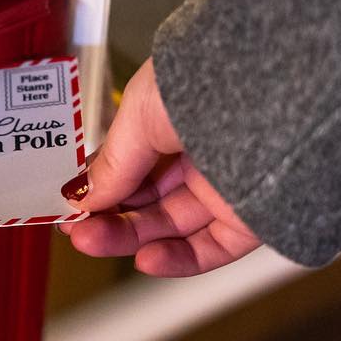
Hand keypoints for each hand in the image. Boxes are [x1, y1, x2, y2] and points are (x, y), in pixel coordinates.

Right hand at [59, 59, 261, 275]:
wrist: (269, 88)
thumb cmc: (205, 81)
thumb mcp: (139, 116)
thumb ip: (113, 162)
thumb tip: (85, 196)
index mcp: (176, 117)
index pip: (133, 163)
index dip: (101, 186)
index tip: (71, 205)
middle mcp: (205, 150)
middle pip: (150, 198)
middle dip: (110, 216)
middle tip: (76, 229)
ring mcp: (228, 184)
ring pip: (175, 224)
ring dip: (131, 237)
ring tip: (91, 240)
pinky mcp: (254, 215)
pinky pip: (213, 247)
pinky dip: (178, 259)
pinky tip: (144, 258)